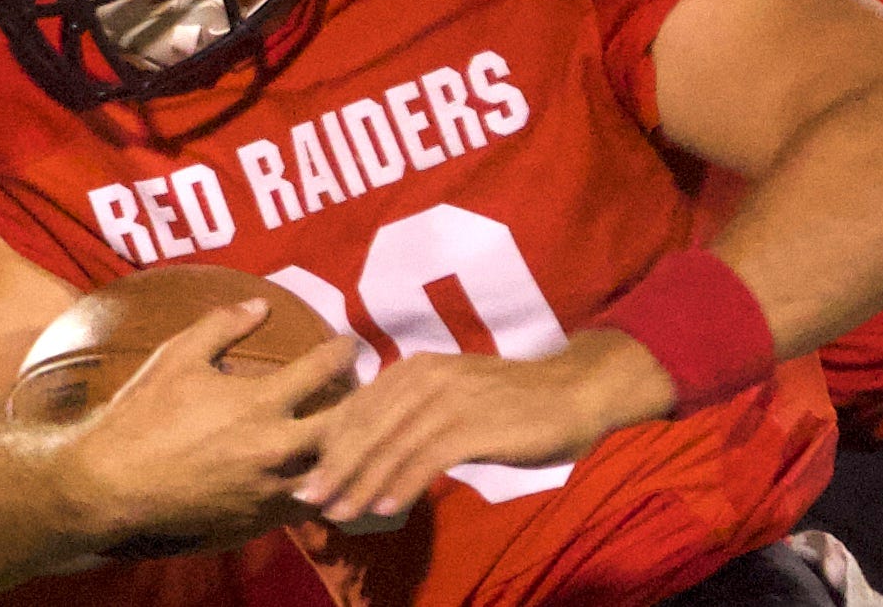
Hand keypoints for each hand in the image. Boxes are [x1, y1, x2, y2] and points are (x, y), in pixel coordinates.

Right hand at [66, 300, 360, 550]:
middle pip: (344, 428)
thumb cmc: (144, 413)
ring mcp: (269, 489)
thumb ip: (224, 325)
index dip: (342, 352)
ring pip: (331, 474)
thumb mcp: (179, 355)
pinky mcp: (257, 520)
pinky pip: (301, 506)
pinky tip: (317, 478)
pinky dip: (315, 490)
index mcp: (261, 402)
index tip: (350, 345)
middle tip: (368, 394)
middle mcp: (276, 448)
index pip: (321, 370)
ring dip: (343, 455)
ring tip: (351, 440)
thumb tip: (262, 304)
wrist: (113, 484)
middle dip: (361, 407)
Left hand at [293, 328, 671, 523]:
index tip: (309, 475)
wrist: (573, 392)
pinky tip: (384, 508)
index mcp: (417, 367)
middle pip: (367, 426)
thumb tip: (375, 448)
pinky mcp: (473, 423)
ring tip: (339, 514)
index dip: (330, 443)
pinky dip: (400, 485)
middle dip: (334, 466)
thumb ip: (416, 413)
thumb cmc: (514, 401)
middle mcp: (426, 376)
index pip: (359, 406)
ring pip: (390, 445)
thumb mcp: (455, 397)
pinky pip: (425, 458)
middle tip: (309, 500)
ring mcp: (449, 398)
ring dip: (360, 483)